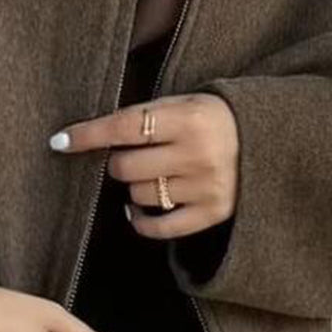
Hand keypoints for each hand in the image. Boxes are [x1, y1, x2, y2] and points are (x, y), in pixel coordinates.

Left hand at [49, 93, 239, 237]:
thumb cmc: (216, 119)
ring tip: (154, 174)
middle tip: (135, 155)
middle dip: (119, 161)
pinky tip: (139, 209)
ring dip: (135, 186)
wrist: (272, 142)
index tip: (59, 141)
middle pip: (125, 167)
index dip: (88, 135)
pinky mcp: (212, 214)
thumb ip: (147, 115)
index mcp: (190, 119)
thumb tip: (91, 133)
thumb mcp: (187, 103)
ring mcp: (205, 188)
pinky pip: (158, 227)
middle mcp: (197, 154)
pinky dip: (141, 219)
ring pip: (138, 195)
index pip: (125, 126)